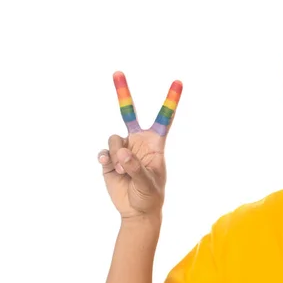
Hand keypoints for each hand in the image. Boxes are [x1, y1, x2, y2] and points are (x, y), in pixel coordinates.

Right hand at [98, 71, 181, 219]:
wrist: (135, 210)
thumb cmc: (150, 196)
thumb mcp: (148, 184)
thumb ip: (136, 168)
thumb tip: (122, 152)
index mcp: (155, 144)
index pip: (164, 118)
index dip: (171, 100)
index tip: (179, 82)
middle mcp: (138, 141)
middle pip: (129, 113)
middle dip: (123, 92)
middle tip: (117, 72)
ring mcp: (123, 149)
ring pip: (114, 138)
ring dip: (117, 155)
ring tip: (124, 171)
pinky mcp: (109, 159)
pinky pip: (103, 151)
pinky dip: (105, 158)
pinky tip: (109, 166)